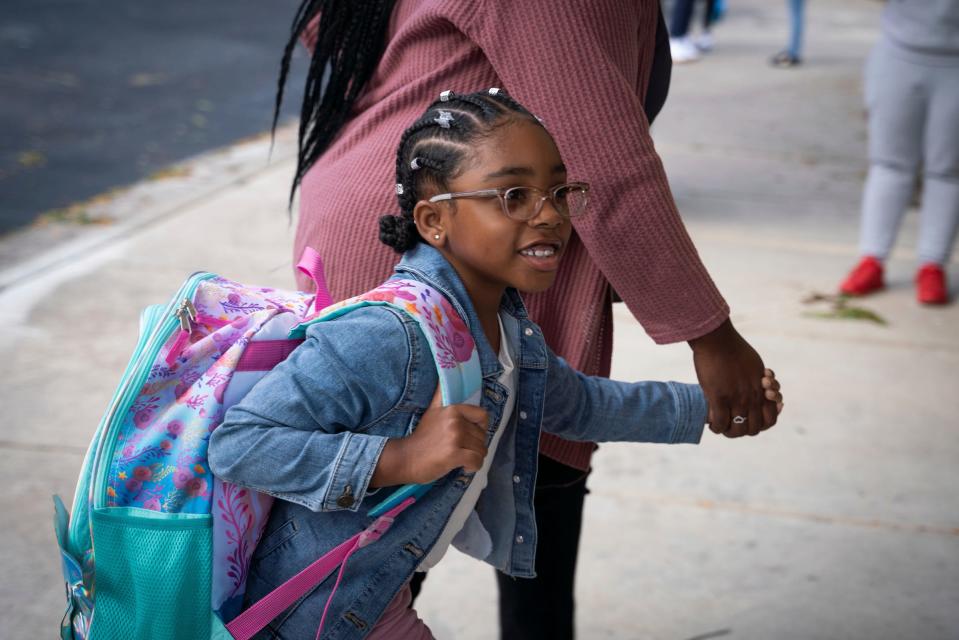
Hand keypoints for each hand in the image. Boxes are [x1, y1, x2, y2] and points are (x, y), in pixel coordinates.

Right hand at [371, 384, 488, 486]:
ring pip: (481, 450)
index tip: (468, 435)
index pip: (483, 416)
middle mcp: (455, 420)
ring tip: (458, 458)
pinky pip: (477, 461)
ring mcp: (455, 437)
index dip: (479, 427)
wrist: (405, 458)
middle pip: (483, 435)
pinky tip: (462, 466)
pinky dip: (473, 467)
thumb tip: (444, 366)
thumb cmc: (422, 438)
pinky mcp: (454, 454)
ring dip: (474, 457)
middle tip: (458, 449)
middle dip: (474, 445)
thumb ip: (441, 393)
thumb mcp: (432, 410)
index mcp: (453, 408)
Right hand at [689, 319, 782, 436]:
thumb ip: (758, 381)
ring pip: (736, 429)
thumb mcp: (755, 367)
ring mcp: (736, 399)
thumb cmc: (734, 349)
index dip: (762, 425)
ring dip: (729, 432)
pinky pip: (719, 423)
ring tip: (721, 427)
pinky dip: (716, 427)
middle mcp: (752, 398)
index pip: (770, 420)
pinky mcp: (718, 397)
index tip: (750, 419)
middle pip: (753, 429)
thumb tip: (761, 385)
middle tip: (732, 425)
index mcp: (762, 391)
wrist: (718, 340)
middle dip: (743, 430)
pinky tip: (711, 424)